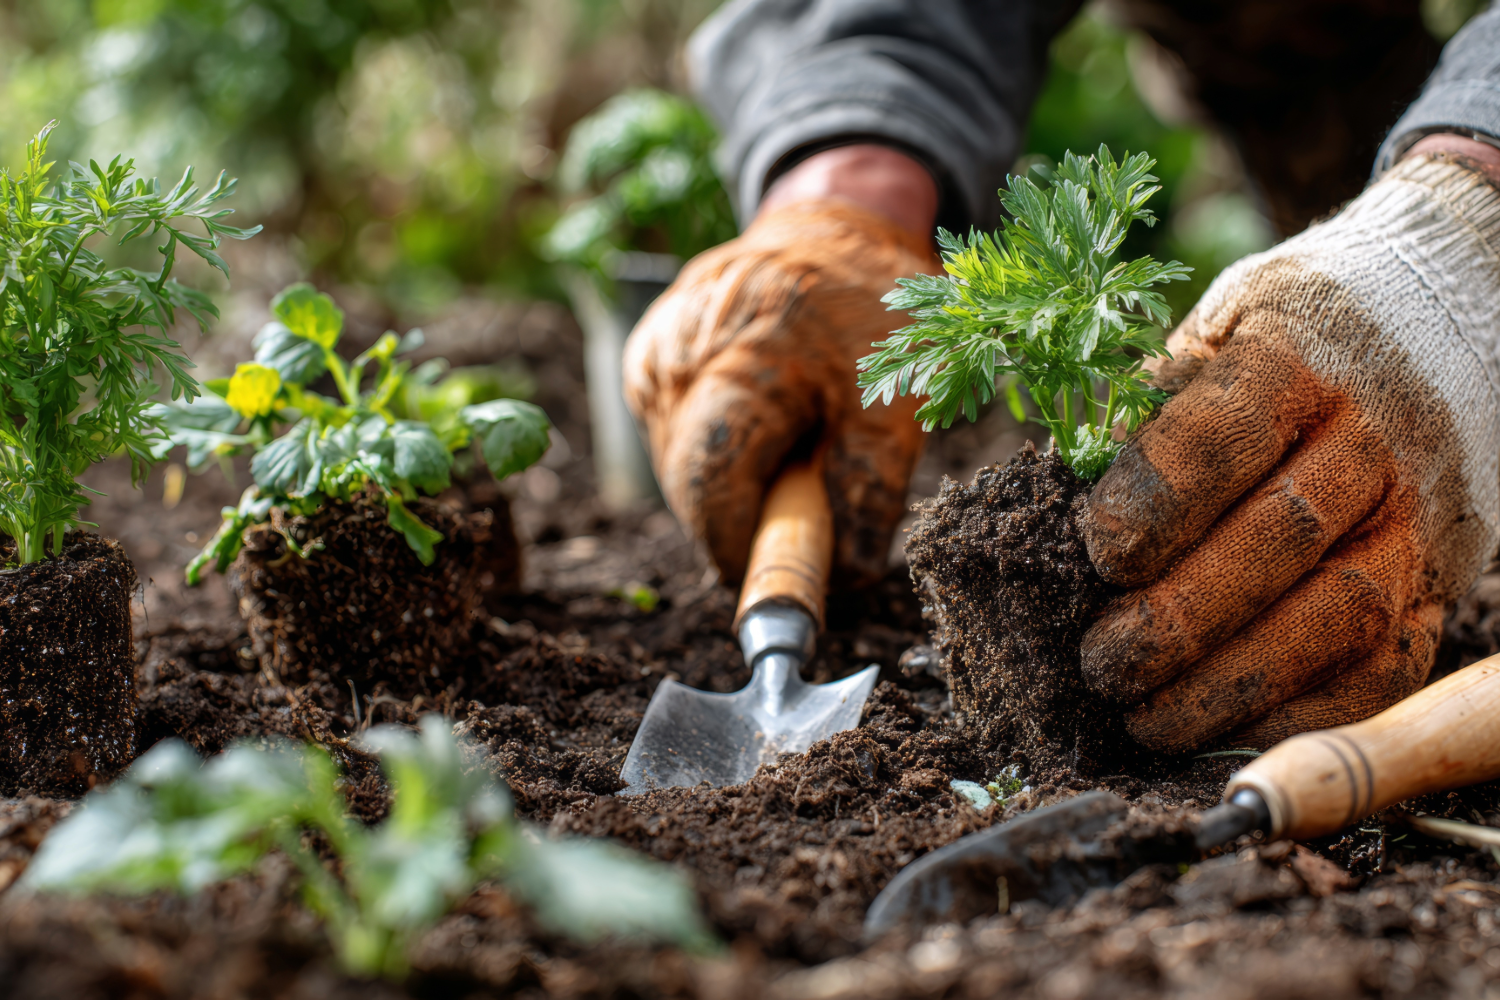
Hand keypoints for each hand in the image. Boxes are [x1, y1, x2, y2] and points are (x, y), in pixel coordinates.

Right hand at [623, 146, 938, 585]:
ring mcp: (651, 353)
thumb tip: (846, 578)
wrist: (828, 227)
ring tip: (785, 443)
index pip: (714, 481)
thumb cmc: (869, 309)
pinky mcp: (641, 356)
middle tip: (796, 513)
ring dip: (728, 484)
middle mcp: (678, 355)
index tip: (776, 581)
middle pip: (687, 484)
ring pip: (675, 465)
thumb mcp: (899, 396)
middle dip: (738, 520)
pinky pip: (671, 434)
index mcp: (744, 357)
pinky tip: (756, 418)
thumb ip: (871, 487)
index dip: (740, 545)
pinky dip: (712, 448)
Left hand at [1079, 147, 1499, 752]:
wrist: (1435, 333)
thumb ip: (1143, 411)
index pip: (1222, 435)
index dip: (1152, 503)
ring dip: (1230, 683)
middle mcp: (1370, 438)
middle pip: (1278, 538)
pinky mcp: (1437, 584)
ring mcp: (1414, 518)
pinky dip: (1300, 713)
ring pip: (1335, 613)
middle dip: (1178, 618)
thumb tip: (1060, 498)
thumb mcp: (1208, 338)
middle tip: (1101, 665)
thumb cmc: (1284, 345)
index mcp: (1293, 359)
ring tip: (1146, 719)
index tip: (1096, 553)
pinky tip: (1226, 735)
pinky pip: (1383, 665)